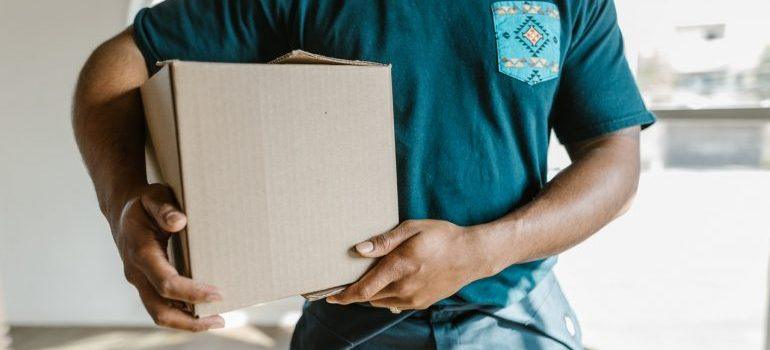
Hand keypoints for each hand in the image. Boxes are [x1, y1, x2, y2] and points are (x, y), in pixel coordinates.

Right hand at [114, 184, 223, 331]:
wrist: (121, 210)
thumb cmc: (143, 203)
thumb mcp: (154, 196)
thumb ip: (165, 208)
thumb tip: (179, 221)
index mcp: (140, 252)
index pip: (166, 283)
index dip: (191, 292)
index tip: (217, 294)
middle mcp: (137, 272)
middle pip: (160, 310)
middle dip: (190, 320)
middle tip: (220, 319)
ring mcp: (140, 281)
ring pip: (159, 313)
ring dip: (187, 322)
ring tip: (216, 320)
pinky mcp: (146, 284)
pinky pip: (161, 306)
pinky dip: (181, 313)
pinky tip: (202, 310)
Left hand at [326, 219, 492, 309]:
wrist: (472, 255)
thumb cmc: (441, 237)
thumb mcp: (412, 229)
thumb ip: (384, 241)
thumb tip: (359, 250)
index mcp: (400, 267)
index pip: (364, 289)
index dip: (344, 296)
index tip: (329, 296)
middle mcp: (405, 288)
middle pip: (368, 297)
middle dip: (354, 292)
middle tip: (345, 280)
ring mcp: (414, 299)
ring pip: (380, 301)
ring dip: (370, 293)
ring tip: (370, 277)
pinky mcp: (421, 303)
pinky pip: (394, 303)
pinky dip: (385, 295)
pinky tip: (389, 281)